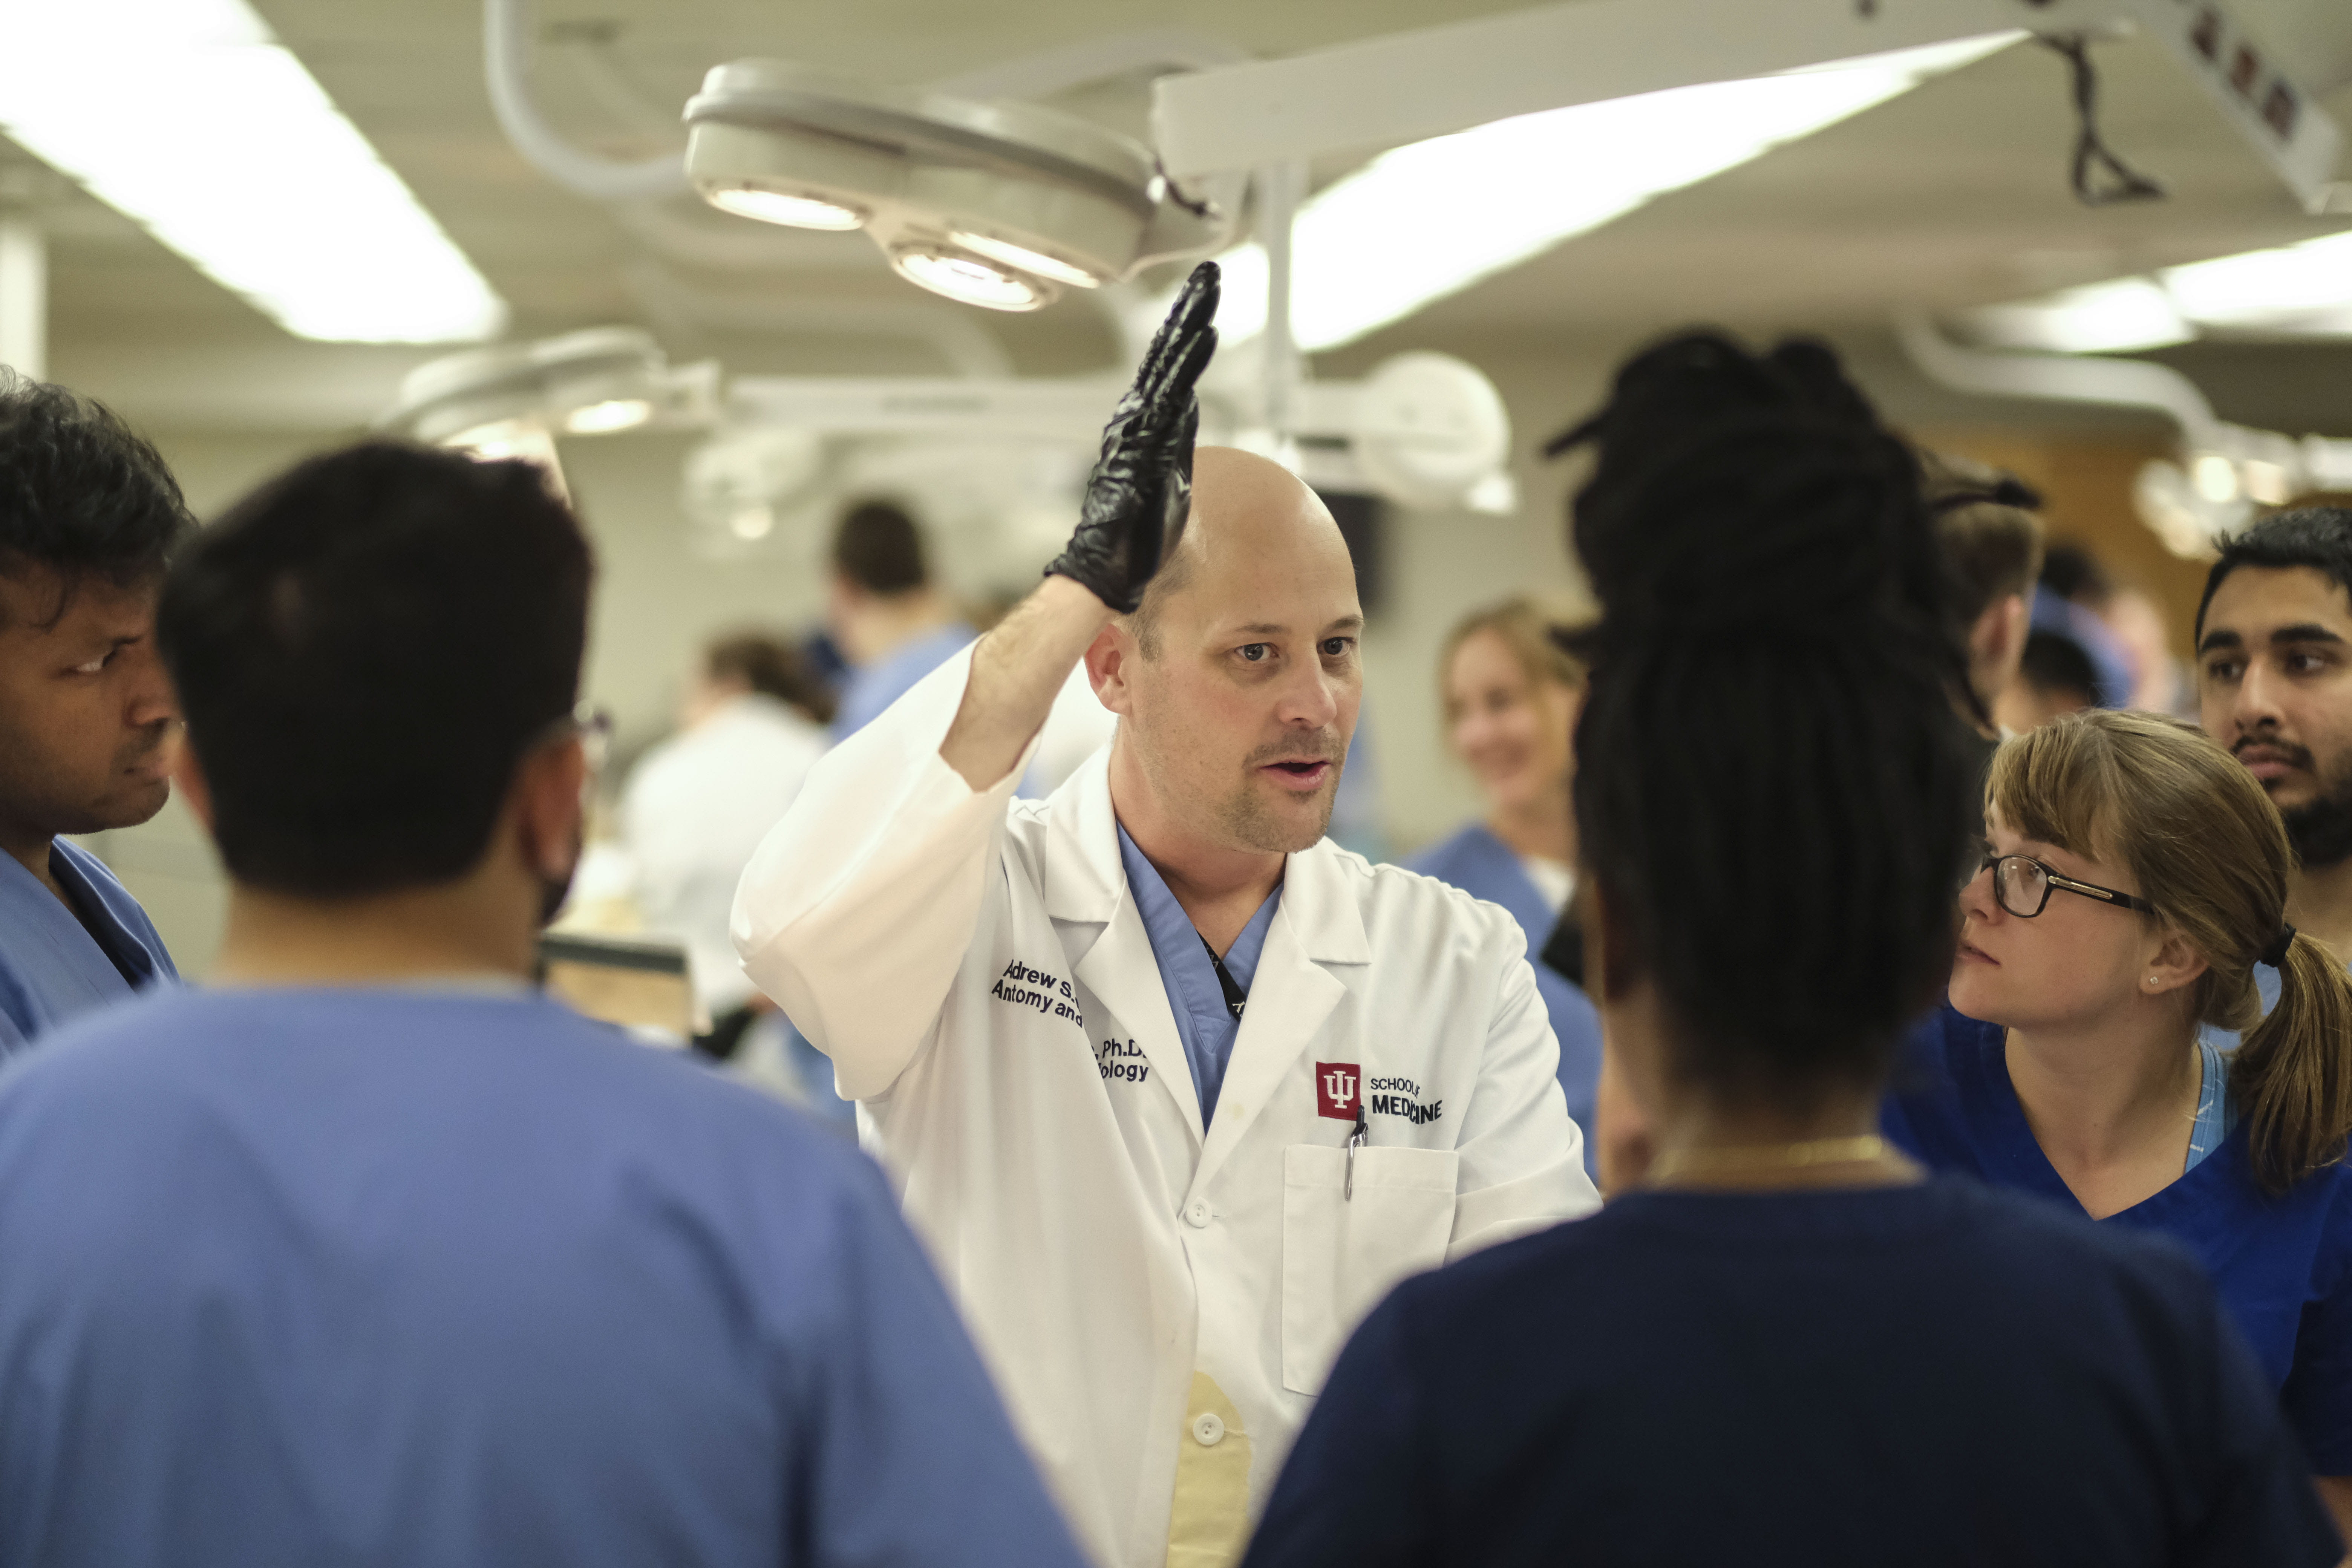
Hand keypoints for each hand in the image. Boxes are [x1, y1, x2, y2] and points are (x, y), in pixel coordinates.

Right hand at [1046, 261, 1219, 612]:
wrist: (1107, 564)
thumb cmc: (1130, 536)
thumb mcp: (1159, 486)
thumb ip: (1167, 452)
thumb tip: (1180, 427)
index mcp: (1142, 428)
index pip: (1166, 371)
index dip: (1182, 335)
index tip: (1200, 303)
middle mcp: (1138, 419)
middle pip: (1166, 354)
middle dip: (1188, 311)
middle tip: (1208, 275)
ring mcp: (1140, 427)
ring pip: (1169, 362)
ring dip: (1191, 322)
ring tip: (1210, 287)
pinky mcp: (1148, 440)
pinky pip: (1174, 390)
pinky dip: (1189, 361)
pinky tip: (1206, 333)